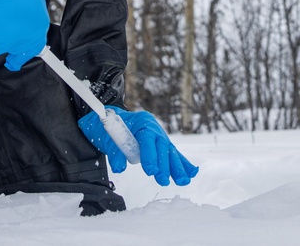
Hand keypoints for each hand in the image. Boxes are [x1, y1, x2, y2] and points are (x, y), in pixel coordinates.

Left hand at [79, 106, 198, 185]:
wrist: (110, 119)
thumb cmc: (110, 127)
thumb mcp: (107, 137)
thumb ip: (114, 151)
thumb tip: (120, 168)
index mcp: (142, 122)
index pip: (148, 139)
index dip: (150, 155)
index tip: (151, 170)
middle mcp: (154, 128)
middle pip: (162, 146)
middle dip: (164, 165)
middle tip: (163, 180)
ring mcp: (160, 136)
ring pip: (170, 152)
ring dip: (177, 167)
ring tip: (183, 181)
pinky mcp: (161, 145)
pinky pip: (172, 154)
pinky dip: (182, 163)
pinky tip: (191, 172)